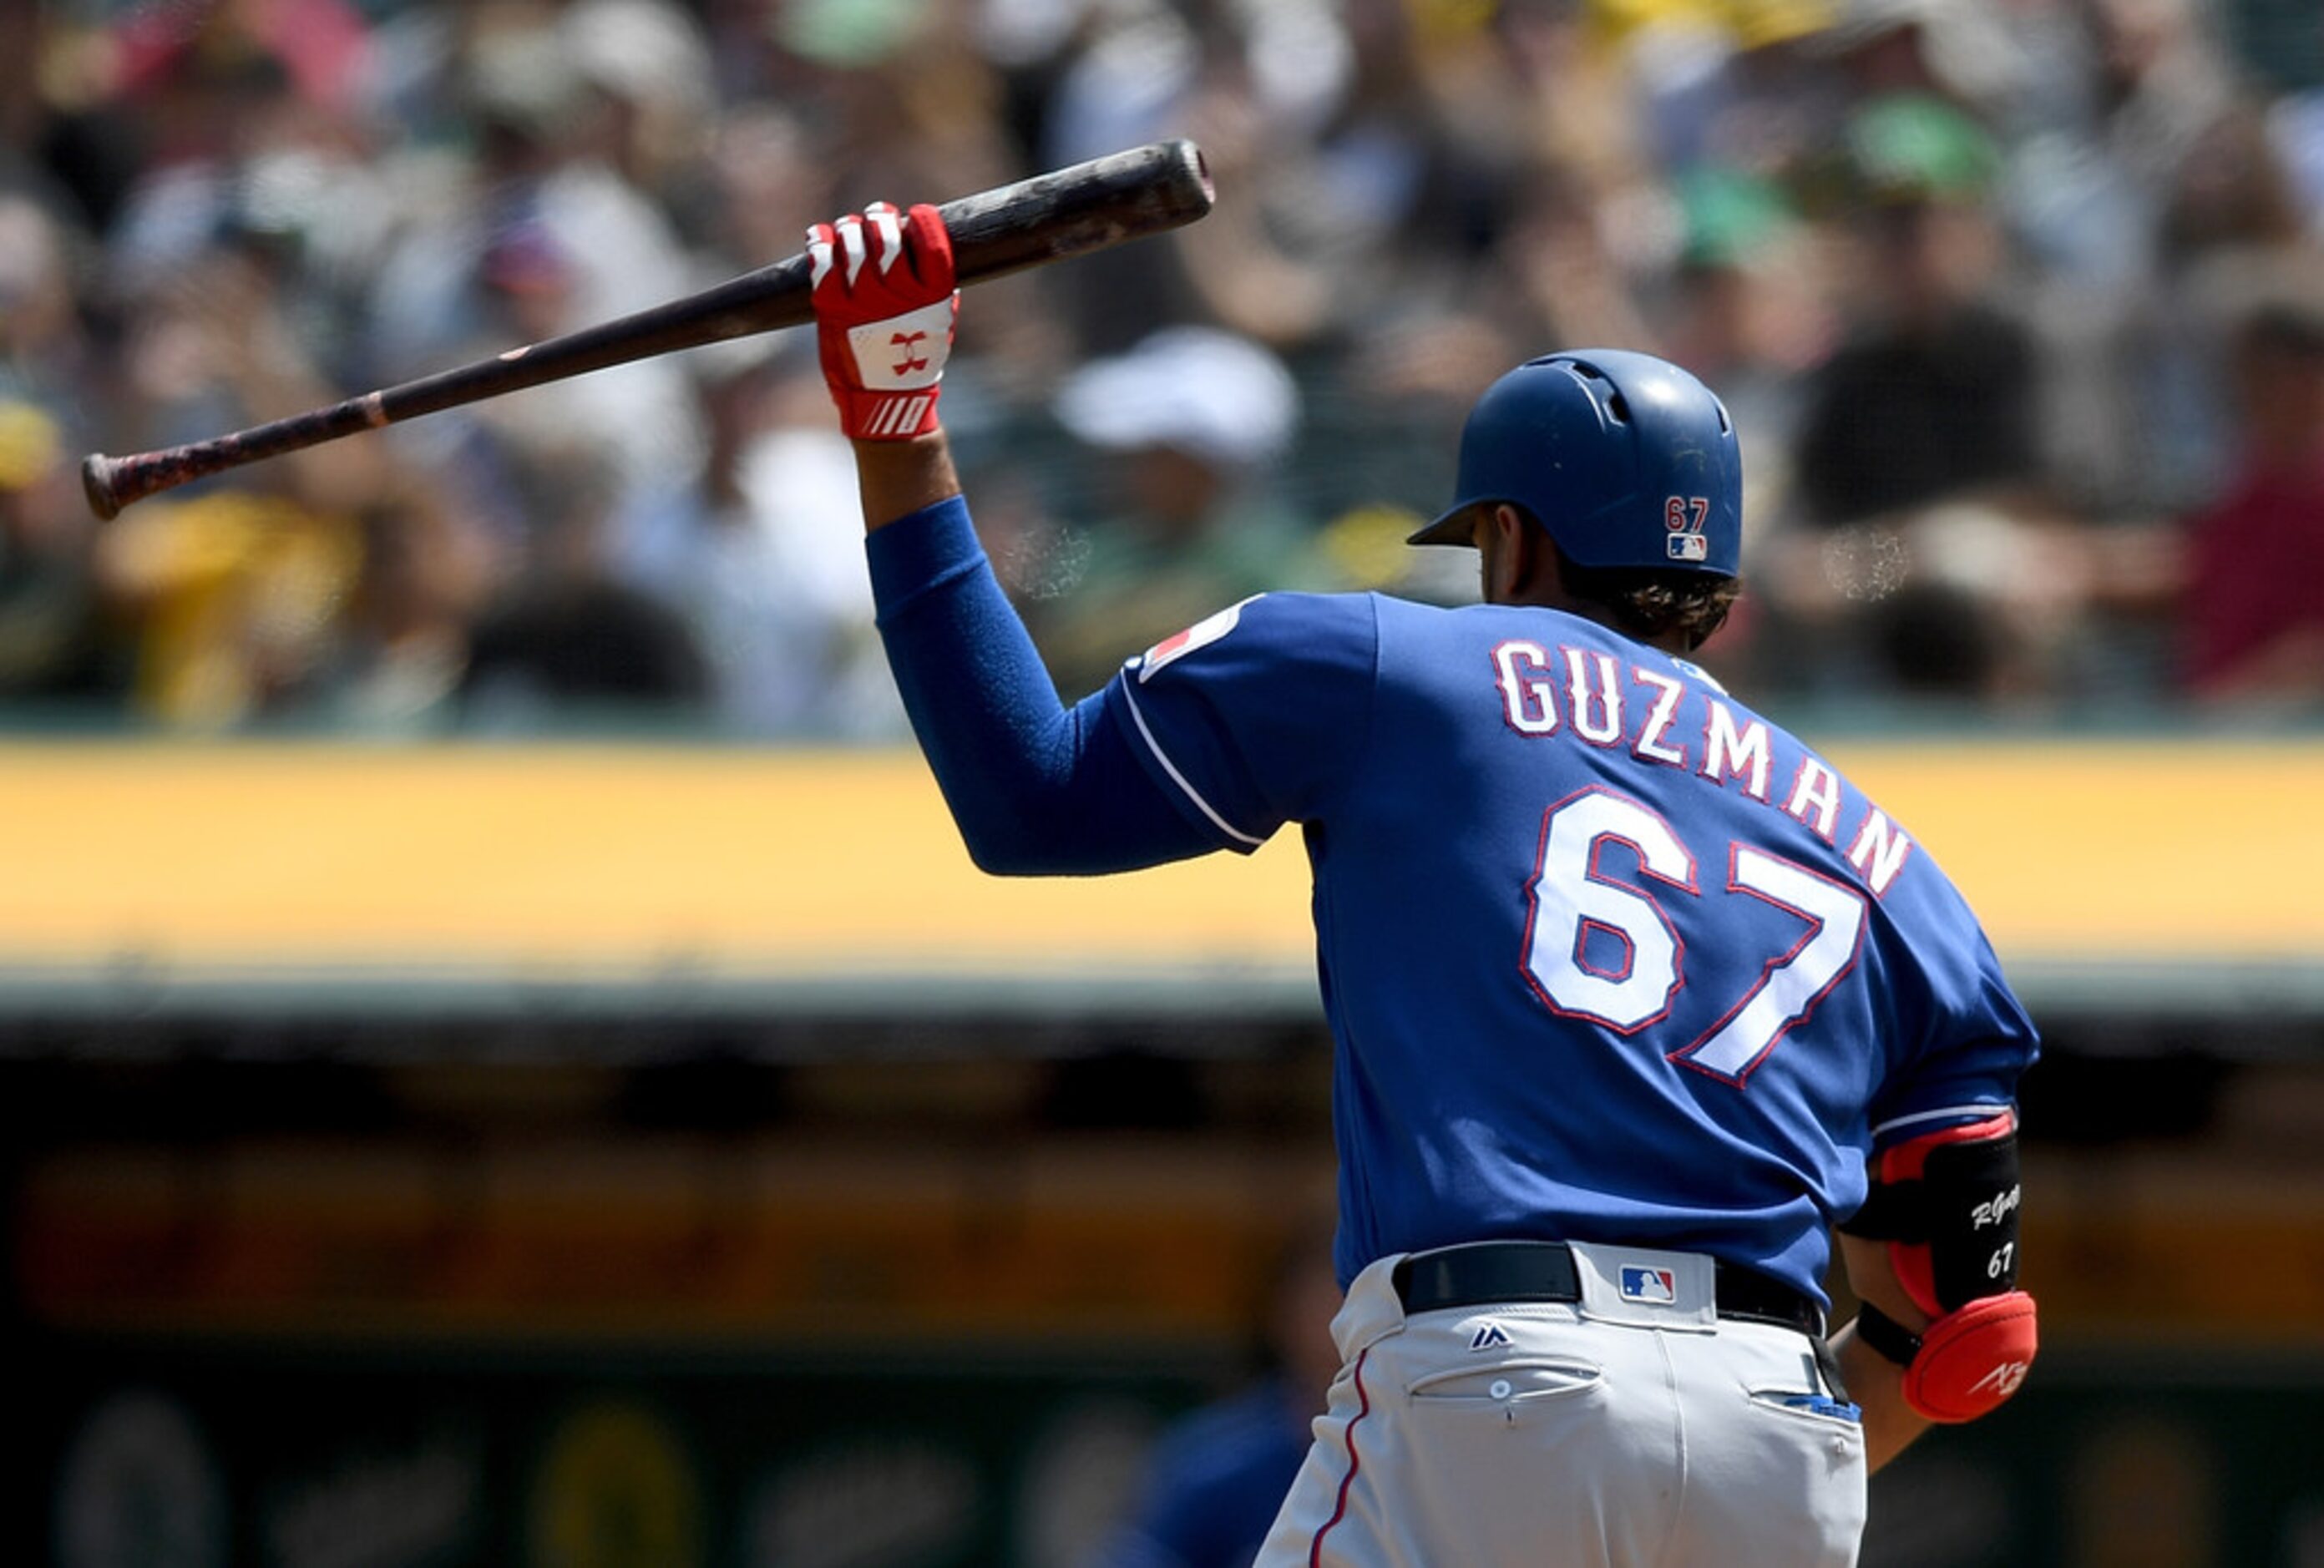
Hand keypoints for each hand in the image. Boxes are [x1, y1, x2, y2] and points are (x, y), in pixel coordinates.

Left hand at [807, 202, 957, 440]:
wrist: (885, 400)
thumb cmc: (914, 359)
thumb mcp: (939, 324)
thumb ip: (936, 289)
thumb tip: (924, 248)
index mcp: (932, 297)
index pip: (932, 243)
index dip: (924, 221)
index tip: (917, 214)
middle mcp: (898, 296)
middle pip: (887, 238)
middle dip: (880, 219)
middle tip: (877, 217)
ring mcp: (863, 301)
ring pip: (853, 244)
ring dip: (849, 228)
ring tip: (849, 228)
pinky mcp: (832, 309)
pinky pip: (822, 263)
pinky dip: (820, 243)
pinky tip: (821, 236)